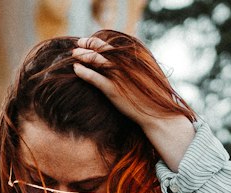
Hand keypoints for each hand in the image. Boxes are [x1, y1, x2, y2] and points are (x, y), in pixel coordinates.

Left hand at [71, 34, 195, 168]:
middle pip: (101, 48)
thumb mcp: (148, 74)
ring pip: (95, 60)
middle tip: (78, 44)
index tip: (90, 41)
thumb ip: (138, 65)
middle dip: (88, 44)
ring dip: (82, 55)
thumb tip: (131, 62)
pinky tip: (76, 69)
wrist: (156, 113)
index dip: (98, 41)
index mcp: (133, 57)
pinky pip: (94, 78)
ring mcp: (118, 76)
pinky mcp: (112, 90)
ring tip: (74, 54)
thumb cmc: (153, 96)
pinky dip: (83, 72)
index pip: (111, 44)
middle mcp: (125, 63)